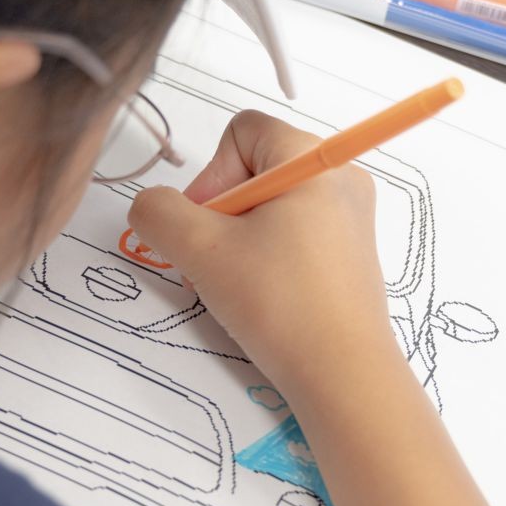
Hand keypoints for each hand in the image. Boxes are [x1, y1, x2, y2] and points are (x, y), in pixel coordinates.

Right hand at [127, 110, 396, 388]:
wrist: (343, 374)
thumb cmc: (279, 302)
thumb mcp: (201, 250)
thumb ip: (158, 212)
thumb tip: (153, 207)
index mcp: (314, 159)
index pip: (242, 132)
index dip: (210, 174)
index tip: (206, 226)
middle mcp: (342, 178)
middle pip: (256, 170)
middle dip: (222, 212)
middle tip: (216, 261)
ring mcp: (352, 219)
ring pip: (273, 208)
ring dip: (241, 240)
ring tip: (240, 284)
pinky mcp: (353, 256)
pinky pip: (296, 236)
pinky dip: (269, 258)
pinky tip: (266, 296)